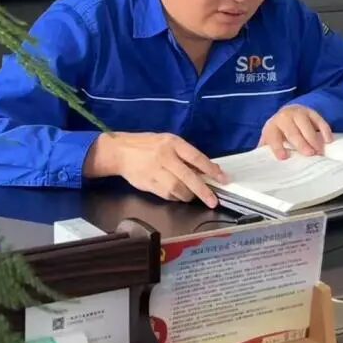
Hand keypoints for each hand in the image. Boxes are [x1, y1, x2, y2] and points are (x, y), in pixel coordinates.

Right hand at [84, 132, 227, 207]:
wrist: (120, 152)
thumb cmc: (147, 145)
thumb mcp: (168, 142)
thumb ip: (185, 155)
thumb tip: (205, 169)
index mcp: (172, 143)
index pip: (196, 157)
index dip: (211, 169)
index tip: (223, 179)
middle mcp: (165, 157)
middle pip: (188, 177)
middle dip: (203, 191)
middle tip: (214, 201)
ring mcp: (156, 171)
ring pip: (178, 189)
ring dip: (189, 195)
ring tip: (192, 195)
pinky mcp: (149, 184)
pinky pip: (167, 195)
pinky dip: (176, 197)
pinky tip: (178, 194)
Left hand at [259, 105, 333, 159]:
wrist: (287, 113)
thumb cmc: (278, 133)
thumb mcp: (270, 140)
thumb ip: (266, 152)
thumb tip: (263, 168)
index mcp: (272, 127)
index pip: (273, 137)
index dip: (277, 147)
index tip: (284, 158)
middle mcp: (284, 118)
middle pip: (292, 131)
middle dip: (301, 143)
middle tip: (310, 154)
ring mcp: (298, 114)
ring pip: (306, 125)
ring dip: (313, 138)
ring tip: (320, 151)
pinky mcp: (310, 112)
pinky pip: (319, 120)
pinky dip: (324, 130)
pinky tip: (328, 141)